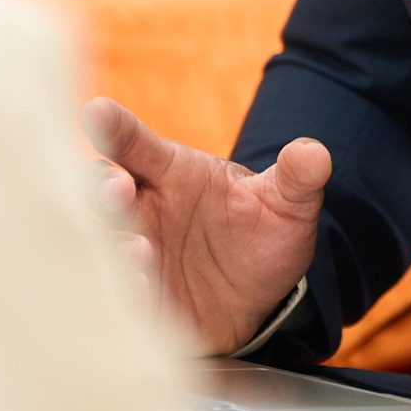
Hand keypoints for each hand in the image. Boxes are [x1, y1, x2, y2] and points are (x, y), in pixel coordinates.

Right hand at [82, 97, 327, 354]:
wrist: (263, 296)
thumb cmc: (262, 233)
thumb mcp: (287, 204)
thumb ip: (297, 177)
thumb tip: (315, 154)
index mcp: (168, 172)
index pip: (134, 143)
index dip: (113, 126)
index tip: (95, 112)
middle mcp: (141, 208)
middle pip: (101, 186)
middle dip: (102, 186)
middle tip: (119, 190)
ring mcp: (135, 252)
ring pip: (102, 240)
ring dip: (111, 242)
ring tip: (138, 248)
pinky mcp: (140, 298)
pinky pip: (118, 293)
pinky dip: (123, 292)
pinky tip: (141, 291)